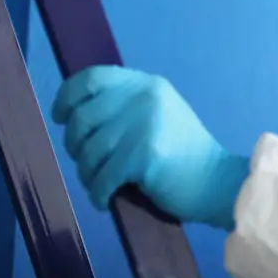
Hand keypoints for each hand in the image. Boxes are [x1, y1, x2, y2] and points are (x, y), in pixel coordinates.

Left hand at [51, 65, 249, 230]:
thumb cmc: (183, 151)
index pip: (92, 78)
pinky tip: (106, 199)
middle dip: (76, 147)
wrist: (216, 180)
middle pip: (82, 118)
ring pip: (88, 152)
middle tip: (89, 164)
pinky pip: (101, 177)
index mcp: (147, 84)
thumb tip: (75, 114)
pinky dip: (98, 193)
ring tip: (101, 184)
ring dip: (88, 175)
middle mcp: (145, 97)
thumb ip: (125, 105)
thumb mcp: (158, 112)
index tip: (60, 117)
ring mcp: (145, 124)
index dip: (67, 97)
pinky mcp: (144, 154)